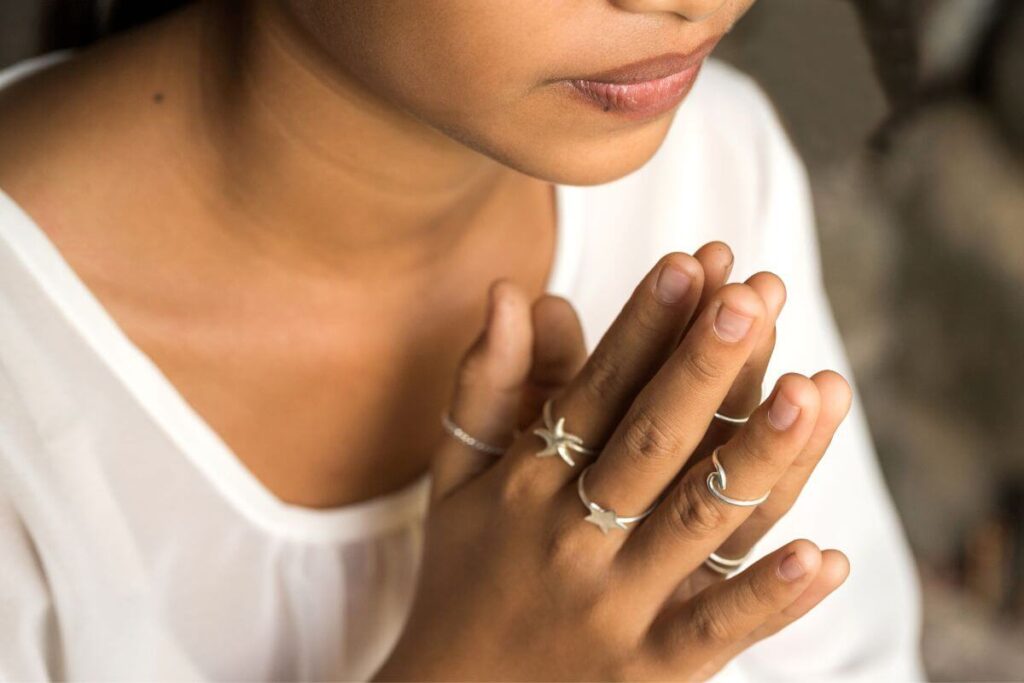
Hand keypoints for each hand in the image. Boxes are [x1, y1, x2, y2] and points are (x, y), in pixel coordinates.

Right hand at [373, 243, 851, 680]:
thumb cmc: (460, 578)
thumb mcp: (453, 479)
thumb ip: (484, 386)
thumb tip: (507, 290)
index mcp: (525, 485)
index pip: (596, 390)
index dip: (644, 326)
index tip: (692, 264)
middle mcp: (571, 537)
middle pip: (651, 440)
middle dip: (704, 366)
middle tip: (755, 296)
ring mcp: (614, 606)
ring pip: (696, 523)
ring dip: (757, 459)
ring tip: (814, 391)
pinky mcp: (650, 671)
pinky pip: (716, 631)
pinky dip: (768, 598)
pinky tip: (823, 557)